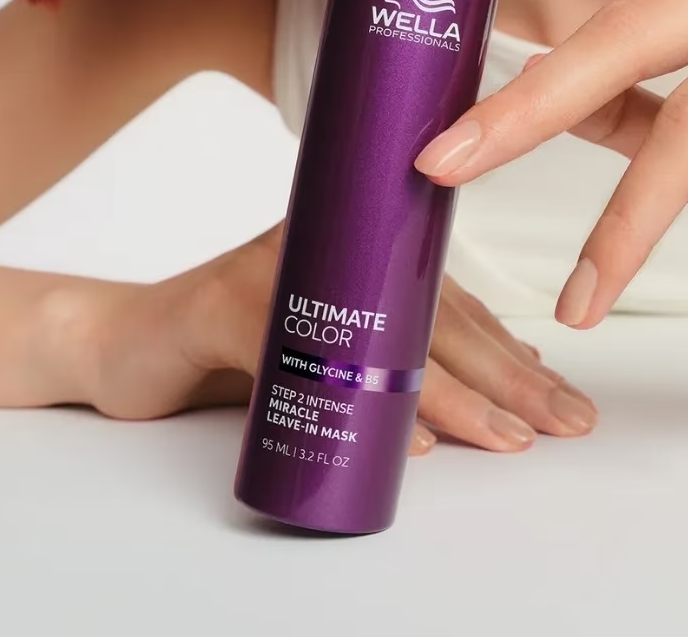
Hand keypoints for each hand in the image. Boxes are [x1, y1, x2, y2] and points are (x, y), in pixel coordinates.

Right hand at [57, 223, 597, 450]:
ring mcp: (278, 269)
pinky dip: (358, 403)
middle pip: (431, 317)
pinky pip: (307, 358)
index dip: (510, 352)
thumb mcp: (319, 346)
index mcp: (356, 252)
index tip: (561, 396)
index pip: (448, 305)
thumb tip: (482, 383)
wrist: (123, 340)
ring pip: (382, 337)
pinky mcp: (229, 304)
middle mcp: (326, 247)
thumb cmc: (227, 343)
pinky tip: (405, 440)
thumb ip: (385, 350)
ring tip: (508, 436)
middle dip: (507, 376)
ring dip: (454, 395)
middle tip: (563, 419)